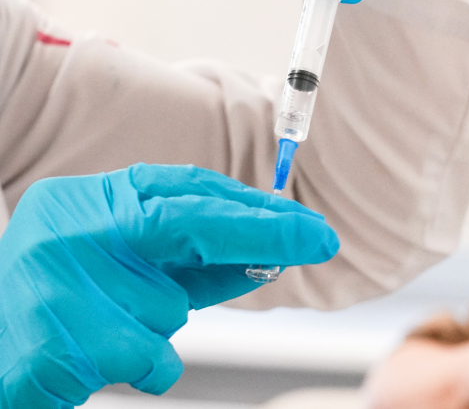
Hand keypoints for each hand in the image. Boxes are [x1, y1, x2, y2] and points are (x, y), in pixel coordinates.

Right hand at [0, 163, 338, 407]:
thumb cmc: (66, 306)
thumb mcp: (125, 266)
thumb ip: (188, 259)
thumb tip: (269, 254)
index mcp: (88, 200)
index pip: (187, 189)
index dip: (253, 204)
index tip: (304, 221)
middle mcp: (72, 228)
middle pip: (191, 222)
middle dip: (265, 231)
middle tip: (321, 238)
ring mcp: (61, 281)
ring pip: (170, 308)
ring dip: (160, 325)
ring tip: (109, 329)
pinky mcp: (61, 342)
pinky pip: (152, 358)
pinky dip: (146, 366)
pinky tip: (101, 359)